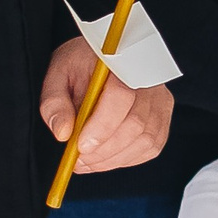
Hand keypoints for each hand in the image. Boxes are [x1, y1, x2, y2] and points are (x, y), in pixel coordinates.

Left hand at [40, 37, 172, 173]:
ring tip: (87, 162)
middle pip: (135, 124)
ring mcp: (160, 101)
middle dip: (104, 150)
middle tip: (78, 160)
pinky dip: (126, 159)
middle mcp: (148, 81)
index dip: (101, 126)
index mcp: (122, 63)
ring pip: (144, 141)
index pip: (120, 96)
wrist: (106, 56)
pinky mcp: (162, 119)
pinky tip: (106, 157)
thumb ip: (55, 102)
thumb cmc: (83, 63)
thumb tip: (62, 133)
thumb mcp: (59, 74)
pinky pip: (150, 148)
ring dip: (113, 159)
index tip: (80, 146)